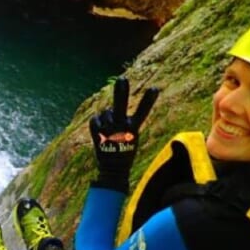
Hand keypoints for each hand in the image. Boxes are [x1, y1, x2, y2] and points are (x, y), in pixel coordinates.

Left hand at [88, 76, 159, 191]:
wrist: (113, 170)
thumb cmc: (125, 150)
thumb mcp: (132, 135)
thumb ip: (125, 120)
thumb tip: (109, 107)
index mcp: (133, 129)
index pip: (142, 112)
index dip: (148, 100)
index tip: (154, 89)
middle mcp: (121, 128)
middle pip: (121, 106)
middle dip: (121, 92)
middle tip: (122, 79)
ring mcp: (108, 130)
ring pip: (106, 112)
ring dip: (107, 117)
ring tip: (110, 131)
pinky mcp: (96, 133)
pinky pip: (95, 119)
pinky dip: (97, 122)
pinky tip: (101, 132)